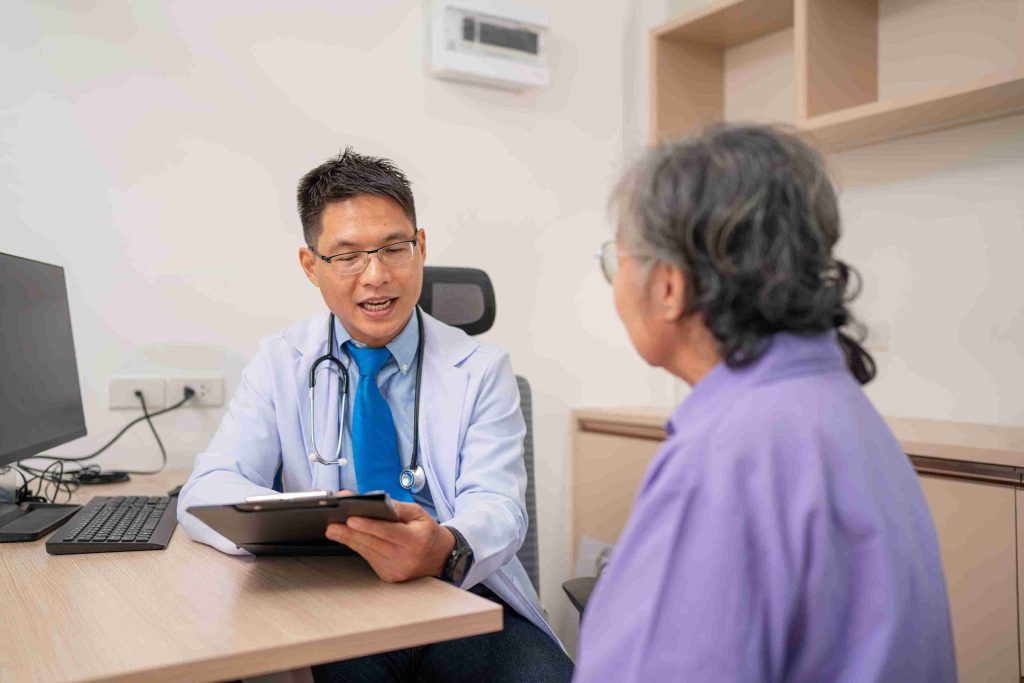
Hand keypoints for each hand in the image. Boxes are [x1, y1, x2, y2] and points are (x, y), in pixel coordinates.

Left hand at [325, 498, 455, 582]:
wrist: (439, 557)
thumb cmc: (426, 531)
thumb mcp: (418, 514)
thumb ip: (397, 507)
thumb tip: (375, 502)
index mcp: (416, 540)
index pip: (388, 532)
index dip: (369, 526)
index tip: (351, 519)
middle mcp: (406, 558)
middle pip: (373, 544)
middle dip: (350, 533)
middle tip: (332, 525)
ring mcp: (396, 570)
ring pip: (367, 552)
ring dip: (349, 540)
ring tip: (334, 530)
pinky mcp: (388, 576)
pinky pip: (369, 559)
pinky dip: (358, 547)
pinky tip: (348, 538)